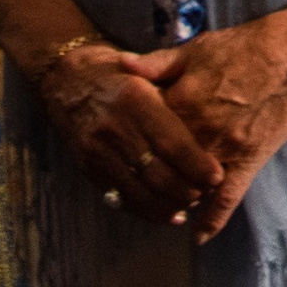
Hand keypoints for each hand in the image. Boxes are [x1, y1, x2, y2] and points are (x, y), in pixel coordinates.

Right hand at [33, 35, 217, 225]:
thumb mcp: (150, 73)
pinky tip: (169, 214)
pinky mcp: (88, 169)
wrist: (69, 81)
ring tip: (191, 203)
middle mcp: (114, 128)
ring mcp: (97, 152)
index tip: (217, 176)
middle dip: (187, 190)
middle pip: (157, 174)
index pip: (172, 143)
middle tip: (208, 192)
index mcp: (135, 99)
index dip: (197, 165)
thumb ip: (175, 101)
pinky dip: (148, 212)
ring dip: (170, 205)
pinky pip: (121, 199)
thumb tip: (210, 137)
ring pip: (140, 192)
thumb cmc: (121, 74)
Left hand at [125, 15, 286, 244]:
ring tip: (163, 203)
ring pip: (188, 185)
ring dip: (174, 196)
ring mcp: (223, 151)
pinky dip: (212, 220)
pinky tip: (198, 237)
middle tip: (140, 177)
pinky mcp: (248, 162)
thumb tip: (120, 66)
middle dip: (149, 172)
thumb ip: (157, 63)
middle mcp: (198, 131)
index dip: (132, 136)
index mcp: (180, 101)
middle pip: (161, 163)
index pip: (142, 130)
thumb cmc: (246, 46)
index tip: (126, 141)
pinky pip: (227, 199)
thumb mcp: (196, 48)